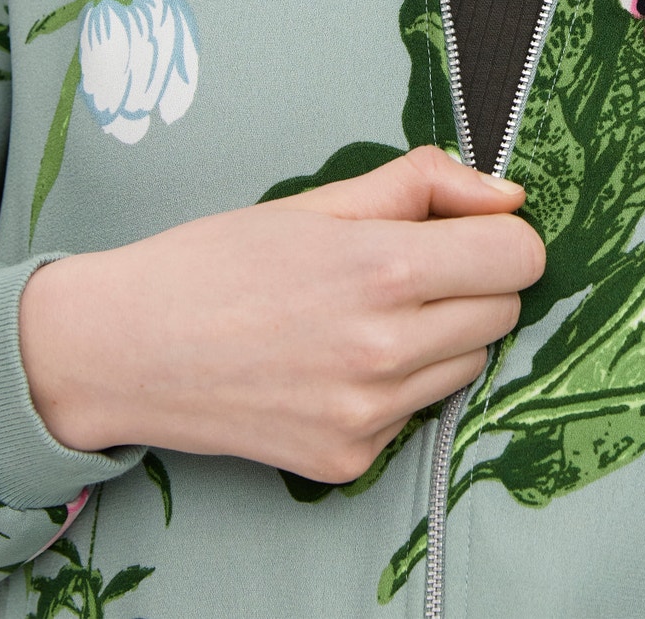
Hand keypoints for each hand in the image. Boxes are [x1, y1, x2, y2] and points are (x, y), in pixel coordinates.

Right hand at [18, 147, 544, 483]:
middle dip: (473, 280)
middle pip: (503, 312)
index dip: (501, 235)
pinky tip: (334, 363)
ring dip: (442, 335)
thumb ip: (424, 183)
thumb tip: (507, 194)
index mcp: (383, 269)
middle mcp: (385, 350)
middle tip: (407, 266)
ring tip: (365, 314)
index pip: (519, 258)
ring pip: (469, 364)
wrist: (125, 349)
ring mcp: (368, 416)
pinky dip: (396, 386)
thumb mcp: (321, 199)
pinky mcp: (348, 462)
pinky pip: (416, 414)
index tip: (467, 229)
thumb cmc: (218, 260)